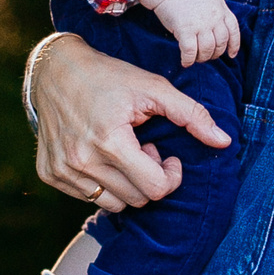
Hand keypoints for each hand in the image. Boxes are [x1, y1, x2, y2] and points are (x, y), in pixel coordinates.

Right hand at [29, 34, 223, 210]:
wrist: (55, 70)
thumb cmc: (109, 76)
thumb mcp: (153, 87)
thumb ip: (191, 114)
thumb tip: (224, 142)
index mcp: (110, 141)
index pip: (155, 188)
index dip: (170, 174)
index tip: (165, 153)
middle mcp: (82, 160)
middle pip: (136, 200)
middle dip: (148, 177)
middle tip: (143, 148)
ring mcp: (62, 170)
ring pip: (112, 204)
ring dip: (125, 184)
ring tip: (122, 152)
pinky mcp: (49, 173)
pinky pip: (86, 197)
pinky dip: (100, 182)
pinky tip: (100, 154)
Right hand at [140, 0, 241, 67]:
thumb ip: (218, 13)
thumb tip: (219, 31)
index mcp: (221, 9)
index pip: (233, 31)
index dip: (234, 45)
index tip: (231, 54)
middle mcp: (214, 18)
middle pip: (221, 44)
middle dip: (215, 54)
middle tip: (206, 56)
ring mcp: (200, 24)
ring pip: (207, 50)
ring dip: (202, 58)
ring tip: (196, 58)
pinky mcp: (185, 29)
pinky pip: (190, 51)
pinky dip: (188, 60)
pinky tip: (185, 62)